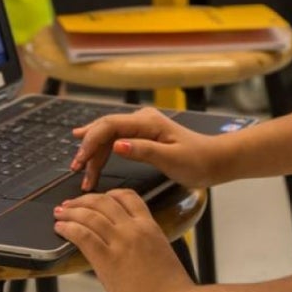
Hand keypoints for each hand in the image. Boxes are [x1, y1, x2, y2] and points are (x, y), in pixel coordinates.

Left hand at [53, 189, 194, 291]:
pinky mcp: (107, 260)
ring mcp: (121, 243)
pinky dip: (68, 228)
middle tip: (71, 204)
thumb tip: (127, 250)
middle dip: (83, 200)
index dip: (109, 194)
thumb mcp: (161, 255)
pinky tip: (61, 228)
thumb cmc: (171, 290)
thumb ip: (144, 246)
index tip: (98, 198)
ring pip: (90, 215)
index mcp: (150, 227)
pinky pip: (83, 235)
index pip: (128, 196)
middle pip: (104, 201)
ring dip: (71, 212)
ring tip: (60, 213)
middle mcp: (134, 229)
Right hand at [70, 107, 225, 189]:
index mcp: (147, 122)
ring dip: (95, 153)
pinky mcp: (143, 136)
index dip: (91, 141)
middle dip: (88, 148)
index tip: (81, 161)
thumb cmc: (197, 160)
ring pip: (109, 136)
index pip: (109, 126)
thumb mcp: (171, 158)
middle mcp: (142, 120)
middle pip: (105, 129)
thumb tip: (116, 145)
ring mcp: (142, 127)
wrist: (215, 160)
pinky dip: (104, 152)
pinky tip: (91, 155)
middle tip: (75, 168)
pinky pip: (116, 140)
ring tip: (82, 172)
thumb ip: (143, 151)